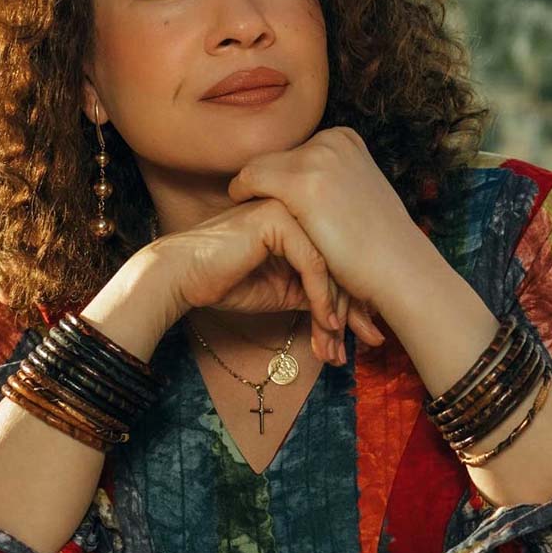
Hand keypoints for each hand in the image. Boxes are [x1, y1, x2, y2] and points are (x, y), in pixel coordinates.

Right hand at [143, 197, 375, 364]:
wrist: (182, 276)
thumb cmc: (226, 282)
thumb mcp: (283, 289)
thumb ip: (313, 289)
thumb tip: (350, 311)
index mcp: (301, 219)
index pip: (339, 258)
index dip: (355, 298)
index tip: (367, 334)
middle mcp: (299, 208)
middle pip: (341, 259)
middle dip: (356, 307)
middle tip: (369, 341)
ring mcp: (288, 209)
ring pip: (331, 262)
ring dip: (338, 309)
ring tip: (339, 344)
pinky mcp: (277, 219)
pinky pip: (312, 262)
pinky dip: (321, 296)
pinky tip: (325, 322)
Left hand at [227, 126, 418, 332]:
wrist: (399, 270)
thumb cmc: (378, 245)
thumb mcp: (356, 193)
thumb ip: (329, 179)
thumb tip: (299, 183)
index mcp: (343, 137)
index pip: (289, 154)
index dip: (278, 184)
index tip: (280, 210)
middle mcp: (330, 139)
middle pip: (271, 159)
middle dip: (265, 190)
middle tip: (265, 220)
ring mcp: (316, 157)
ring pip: (256, 168)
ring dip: (253, 197)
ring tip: (258, 224)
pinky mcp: (300, 182)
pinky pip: (248, 181)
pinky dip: (241, 197)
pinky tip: (247, 219)